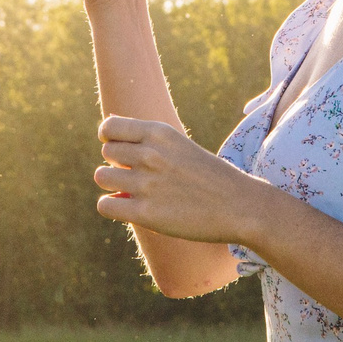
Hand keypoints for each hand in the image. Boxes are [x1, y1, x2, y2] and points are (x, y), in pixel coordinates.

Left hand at [92, 115, 278, 244]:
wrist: (240, 206)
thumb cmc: (209, 176)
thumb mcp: (180, 145)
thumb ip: (146, 139)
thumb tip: (107, 131)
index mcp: (159, 132)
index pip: (109, 127)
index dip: (110, 139)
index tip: (121, 152)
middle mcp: (150, 154)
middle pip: (106, 153)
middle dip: (116, 164)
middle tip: (137, 176)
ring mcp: (147, 184)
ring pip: (102, 177)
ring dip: (114, 185)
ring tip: (134, 192)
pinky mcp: (145, 213)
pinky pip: (105, 205)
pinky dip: (112, 206)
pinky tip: (128, 208)